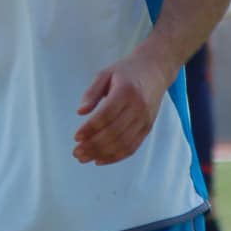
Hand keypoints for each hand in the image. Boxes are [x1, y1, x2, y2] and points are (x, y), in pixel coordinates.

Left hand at [73, 50, 171, 165]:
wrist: (155, 71)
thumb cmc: (126, 72)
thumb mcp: (105, 74)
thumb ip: (91, 92)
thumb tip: (80, 112)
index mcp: (126, 91)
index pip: (106, 115)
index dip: (90, 128)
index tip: (76, 137)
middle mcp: (138, 107)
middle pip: (114, 132)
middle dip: (93, 145)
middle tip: (76, 153)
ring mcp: (144, 120)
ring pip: (123, 143)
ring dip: (102, 154)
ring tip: (84, 158)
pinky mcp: (147, 128)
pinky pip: (132, 147)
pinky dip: (115, 157)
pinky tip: (100, 159)